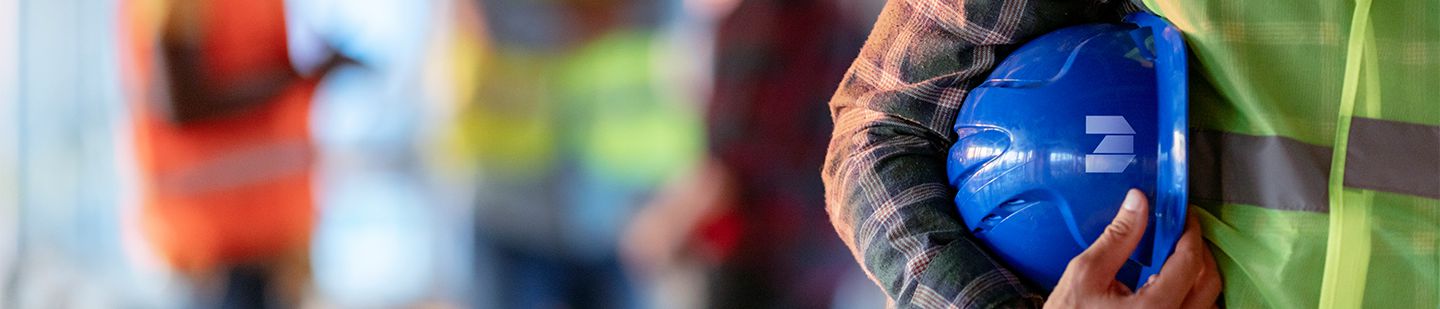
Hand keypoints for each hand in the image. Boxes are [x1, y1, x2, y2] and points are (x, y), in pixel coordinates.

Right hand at [1044, 189, 1221, 307]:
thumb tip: (1137, 204)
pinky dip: (1189, 294)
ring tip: (1177, 257)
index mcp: (1155, 308)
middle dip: (1199, 251)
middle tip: (1183, 232)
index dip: (1190, 232)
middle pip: (1209, 282)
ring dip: (1198, 275)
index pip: (1189, 261)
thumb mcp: (1086, 273)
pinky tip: (1169, 284)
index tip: (1184, 216)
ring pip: (1207, 301)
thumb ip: (1117, 238)